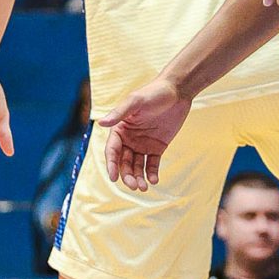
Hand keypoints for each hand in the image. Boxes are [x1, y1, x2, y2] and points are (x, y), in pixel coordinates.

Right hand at [100, 74, 191, 191]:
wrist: (177, 92)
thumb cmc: (153, 92)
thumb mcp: (135, 102)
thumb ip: (119, 113)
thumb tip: (100, 123)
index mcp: (120, 129)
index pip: (112, 151)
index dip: (111, 165)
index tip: (113, 178)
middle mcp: (129, 139)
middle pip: (124, 162)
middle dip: (127, 175)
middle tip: (134, 185)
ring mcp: (143, 144)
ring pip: (137, 166)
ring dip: (138, 177)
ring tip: (143, 187)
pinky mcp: (157, 147)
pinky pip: (152, 164)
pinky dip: (151, 173)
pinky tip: (154, 180)